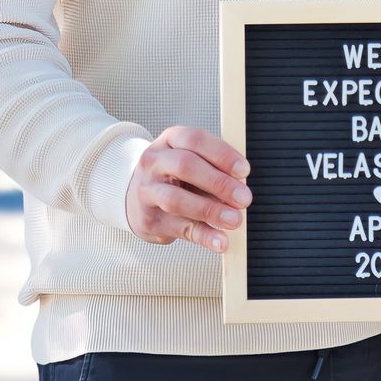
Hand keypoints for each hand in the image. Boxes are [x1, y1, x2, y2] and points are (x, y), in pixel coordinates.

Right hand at [127, 126, 251, 252]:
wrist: (137, 197)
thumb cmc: (173, 175)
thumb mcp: (192, 161)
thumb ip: (215, 169)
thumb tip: (240, 187)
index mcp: (170, 140)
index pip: (195, 140)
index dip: (222, 154)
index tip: (244, 171)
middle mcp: (154, 162)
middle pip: (185, 166)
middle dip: (219, 183)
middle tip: (243, 198)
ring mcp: (147, 191)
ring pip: (176, 200)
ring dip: (210, 210)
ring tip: (234, 220)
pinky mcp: (149, 220)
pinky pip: (179, 229)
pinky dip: (204, 236)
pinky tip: (220, 241)